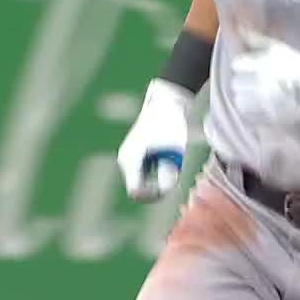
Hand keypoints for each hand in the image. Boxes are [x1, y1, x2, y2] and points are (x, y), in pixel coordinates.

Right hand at [117, 79, 193, 202]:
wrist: (166, 104)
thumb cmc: (170, 127)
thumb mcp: (174, 153)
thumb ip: (169, 175)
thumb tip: (164, 190)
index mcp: (130, 159)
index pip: (136, 191)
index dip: (153, 195)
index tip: (169, 187)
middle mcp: (124, 159)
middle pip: (138, 187)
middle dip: (156, 188)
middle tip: (174, 177)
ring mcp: (127, 157)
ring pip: (141, 181)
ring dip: (156, 180)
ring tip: (171, 164)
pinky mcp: (134, 154)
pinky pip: (143, 173)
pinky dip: (155, 172)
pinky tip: (167, 159)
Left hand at [229, 30, 299, 125]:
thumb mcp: (280, 48)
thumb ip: (257, 38)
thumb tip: (240, 28)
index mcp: (264, 63)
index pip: (237, 64)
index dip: (243, 66)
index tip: (249, 68)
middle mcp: (262, 82)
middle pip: (236, 83)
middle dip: (243, 82)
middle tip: (253, 83)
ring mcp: (265, 101)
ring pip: (239, 100)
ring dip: (244, 97)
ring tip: (255, 97)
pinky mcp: (269, 117)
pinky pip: (248, 115)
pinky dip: (250, 112)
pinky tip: (260, 108)